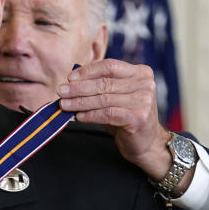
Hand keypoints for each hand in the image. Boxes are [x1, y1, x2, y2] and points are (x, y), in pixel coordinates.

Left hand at [57, 59, 189, 190]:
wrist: (147, 143)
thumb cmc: (127, 117)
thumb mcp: (115, 96)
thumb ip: (100, 86)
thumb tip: (71, 81)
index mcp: (140, 72)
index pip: (109, 66)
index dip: (87, 71)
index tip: (69, 78)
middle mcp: (145, 84)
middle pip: (105, 83)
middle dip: (79, 88)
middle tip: (61, 91)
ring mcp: (144, 101)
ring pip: (104, 99)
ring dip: (80, 102)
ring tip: (65, 105)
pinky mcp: (139, 118)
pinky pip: (108, 113)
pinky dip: (90, 115)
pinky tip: (79, 116)